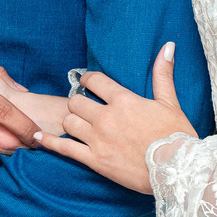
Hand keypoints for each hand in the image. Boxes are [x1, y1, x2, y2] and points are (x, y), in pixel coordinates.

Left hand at [36, 43, 195, 193]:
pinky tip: (38, 137)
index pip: (94, 80)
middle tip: (84, 106)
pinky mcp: (94, 160)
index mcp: (123, 100)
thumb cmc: (176, 136)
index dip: (87, 79)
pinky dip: (49, 142)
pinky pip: (65, 148)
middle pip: (76, 101)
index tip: (87, 82)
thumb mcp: (170, 102)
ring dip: (70, 120)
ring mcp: (98, 139)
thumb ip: (163, 74)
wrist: (178, 170)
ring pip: (68, 121)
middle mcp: (106, 117)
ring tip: (76, 122)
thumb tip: (167, 46)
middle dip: (79, 101)